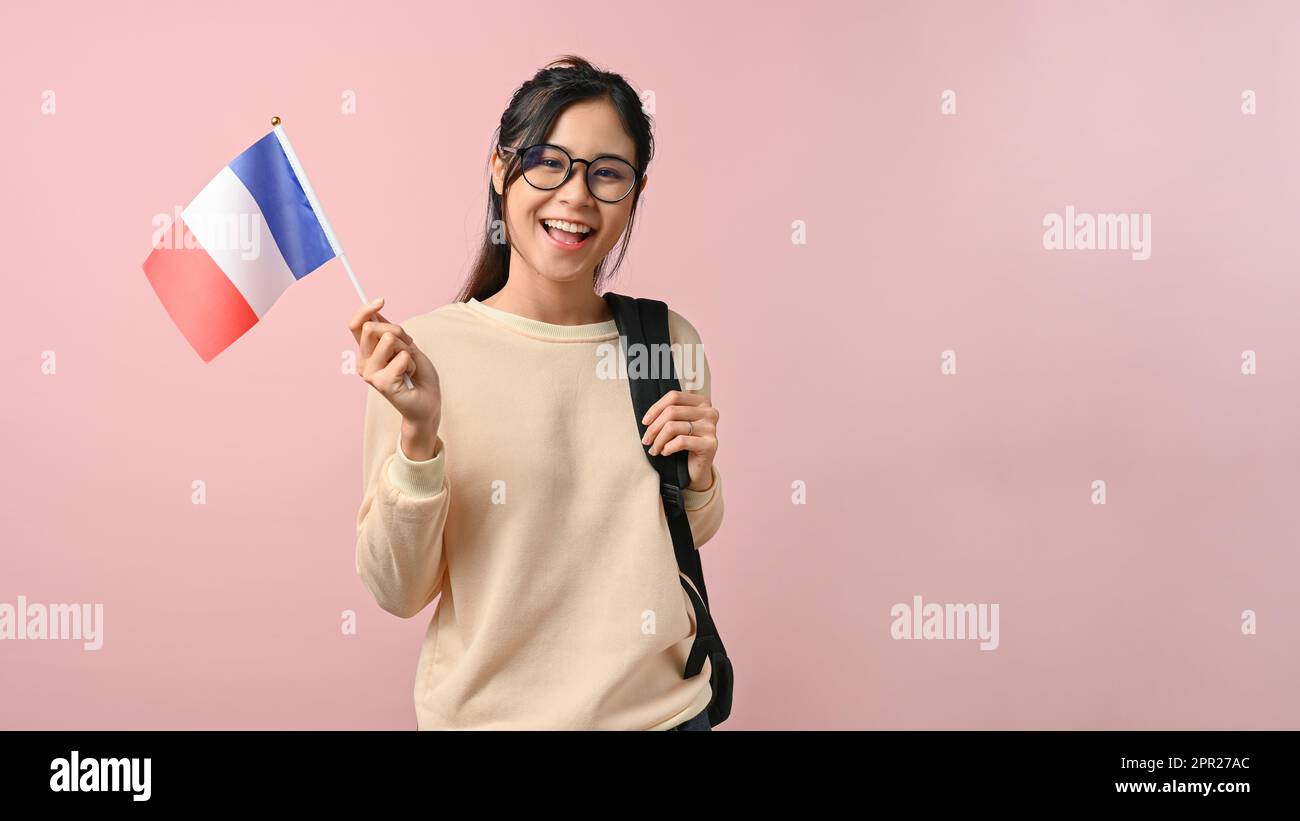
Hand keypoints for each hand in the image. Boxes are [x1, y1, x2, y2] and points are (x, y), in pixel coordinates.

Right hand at [347, 298, 441, 449]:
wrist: (428, 401)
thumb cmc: (418, 374)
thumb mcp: (406, 346)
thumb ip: (390, 332)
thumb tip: (376, 312)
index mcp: (367, 352)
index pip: (355, 325)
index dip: (365, 309)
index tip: (381, 300)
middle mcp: (364, 362)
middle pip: (372, 328)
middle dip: (398, 332)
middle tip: (408, 349)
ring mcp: (370, 374)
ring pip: (389, 340)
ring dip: (407, 350)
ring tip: (409, 366)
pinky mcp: (382, 383)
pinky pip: (402, 357)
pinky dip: (412, 364)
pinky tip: (409, 377)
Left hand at [640, 390, 718, 491]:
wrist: (697, 470)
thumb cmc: (684, 445)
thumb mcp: (676, 424)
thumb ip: (668, 414)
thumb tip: (647, 418)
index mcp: (702, 402)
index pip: (674, 396)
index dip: (656, 408)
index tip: (645, 422)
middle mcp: (709, 412)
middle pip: (671, 411)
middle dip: (653, 428)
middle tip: (646, 440)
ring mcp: (711, 428)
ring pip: (673, 427)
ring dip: (658, 440)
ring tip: (654, 449)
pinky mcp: (710, 444)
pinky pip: (681, 441)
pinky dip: (668, 448)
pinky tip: (665, 452)